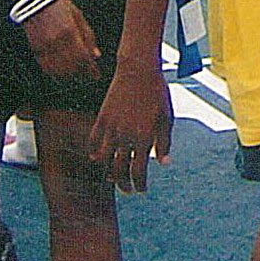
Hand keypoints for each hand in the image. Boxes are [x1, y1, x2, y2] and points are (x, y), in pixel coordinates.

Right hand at [22, 0, 100, 81]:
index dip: (91, 69)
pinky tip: (62, 74)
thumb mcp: (79, 18)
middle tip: (89, 77)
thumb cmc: (62, 7)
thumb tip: (96, 56)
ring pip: (58, 70)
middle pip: (72, 66)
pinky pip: (46, 67)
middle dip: (82, 74)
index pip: (83, 57)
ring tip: (77, 76)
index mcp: (70, 32)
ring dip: (69, 76)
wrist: (36, 0)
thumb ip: (88, 37)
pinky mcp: (36, 49)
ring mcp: (45, 47)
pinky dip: (55, 73)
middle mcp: (57, 42)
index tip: (96, 76)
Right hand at [90, 63, 173, 192]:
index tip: (141, 190)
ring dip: (108, 173)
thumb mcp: (166, 118)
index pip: (138, 172)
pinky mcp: (101, 118)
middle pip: (120, 171)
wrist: (138, 70)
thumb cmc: (157, 93)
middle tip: (128, 190)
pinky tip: (97, 158)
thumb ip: (164, 142)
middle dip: (124, 185)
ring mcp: (111, 128)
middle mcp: (125, 136)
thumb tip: (163, 164)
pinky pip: (92, 142)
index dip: (140, 184)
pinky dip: (93, 153)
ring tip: (113, 178)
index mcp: (144, 138)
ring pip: (104, 160)